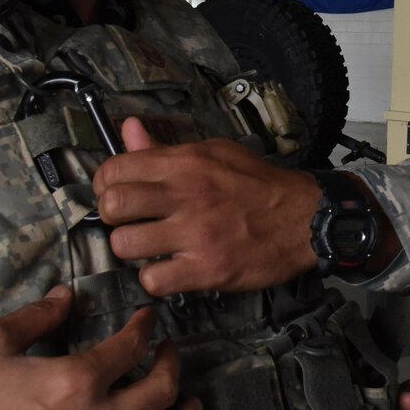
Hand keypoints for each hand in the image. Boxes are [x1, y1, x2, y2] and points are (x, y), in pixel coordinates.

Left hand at [93, 117, 319, 294]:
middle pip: (112, 206)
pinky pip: (153, 280)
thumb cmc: (259, 185)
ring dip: (132, 250)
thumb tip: (129, 129)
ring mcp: (195, 234)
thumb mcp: (214, 152)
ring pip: (125, 245)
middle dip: (112, 217)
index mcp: (185, 163)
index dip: (105, 185)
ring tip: (150, 248)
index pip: (115, 169)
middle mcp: (186, 195)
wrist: (305, 218)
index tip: (116, 195)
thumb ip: (166, 148)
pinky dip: (155, 279)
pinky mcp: (207, 269)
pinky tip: (169, 270)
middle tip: (129, 222)